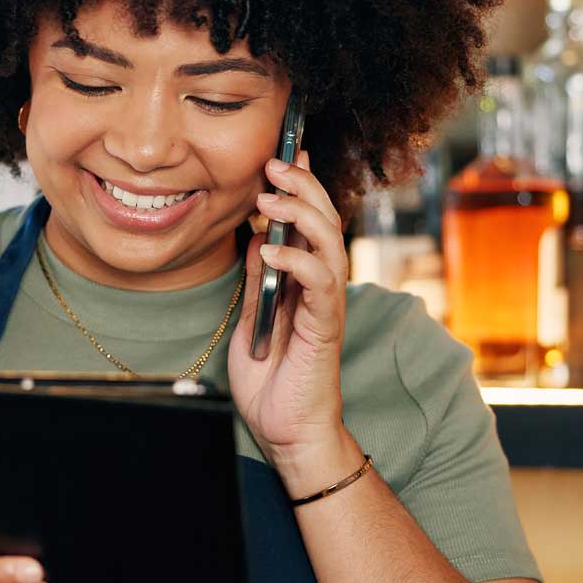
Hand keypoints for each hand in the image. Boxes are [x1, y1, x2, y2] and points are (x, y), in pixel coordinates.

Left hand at [228, 152, 354, 485]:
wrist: (285, 430)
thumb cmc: (271, 378)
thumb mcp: (254, 317)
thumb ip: (258, 279)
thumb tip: (254, 236)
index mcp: (304, 280)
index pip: (308, 222)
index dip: (302, 185)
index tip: (285, 152)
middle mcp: (321, 287)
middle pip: (323, 222)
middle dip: (302, 186)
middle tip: (275, 161)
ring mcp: (326, 306)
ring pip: (328, 243)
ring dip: (300, 213)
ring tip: (268, 195)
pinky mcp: (325, 328)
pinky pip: (319, 285)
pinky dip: (297, 260)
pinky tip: (269, 247)